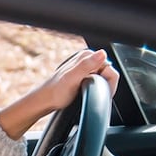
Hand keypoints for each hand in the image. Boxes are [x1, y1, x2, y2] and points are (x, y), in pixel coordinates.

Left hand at [0, 49, 118, 138]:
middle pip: (108, 72)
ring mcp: (86, 68)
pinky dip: (95, 89)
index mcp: (87, 56)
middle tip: (90, 92)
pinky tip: (86, 93)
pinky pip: (98, 82)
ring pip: (104, 78)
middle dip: (103, 84)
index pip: (110, 67)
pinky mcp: (84, 76)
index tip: (98, 90)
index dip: (108, 82)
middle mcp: (87, 59)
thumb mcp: (72, 78)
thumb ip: (87, 65)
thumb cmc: (55, 92)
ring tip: (87, 93)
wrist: (45, 101)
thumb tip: (102, 53)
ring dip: (99, 87)